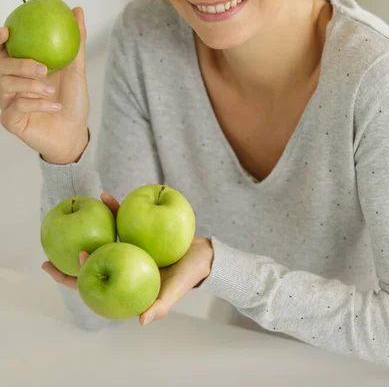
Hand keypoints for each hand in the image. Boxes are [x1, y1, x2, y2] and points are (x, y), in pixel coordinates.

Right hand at [0, 8, 89, 163]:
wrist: (74, 132)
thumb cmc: (72, 101)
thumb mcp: (76, 70)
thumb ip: (76, 42)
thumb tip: (77, 10)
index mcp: (21, 68)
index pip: (2, 50)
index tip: (8, 31)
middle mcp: (10, 83)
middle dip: (19, 65)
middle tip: (42, 68)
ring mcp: (7, 102)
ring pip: (5, 86)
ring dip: (31, 86)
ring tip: (51, 89)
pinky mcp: (10, 120)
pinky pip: (17, 107)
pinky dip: (38, 104)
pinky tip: (54, 104)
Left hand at [42, 192, 213, 326]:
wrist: (202, 255)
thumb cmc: (188, 276)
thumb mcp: (175, 292)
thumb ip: (160, 306)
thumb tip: (142, 321)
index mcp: (125, 284)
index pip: (94, 286)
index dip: (76, 279)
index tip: (63, 267)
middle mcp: (122, 266)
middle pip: (92, 261)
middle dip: (72, 253)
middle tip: (57, 243)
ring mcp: (127, 248)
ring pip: (103, 237)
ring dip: (92, 224)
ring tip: (81, 208)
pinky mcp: (136, 232)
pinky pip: (121, 220)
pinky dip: (113, 209)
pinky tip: (105, 197)